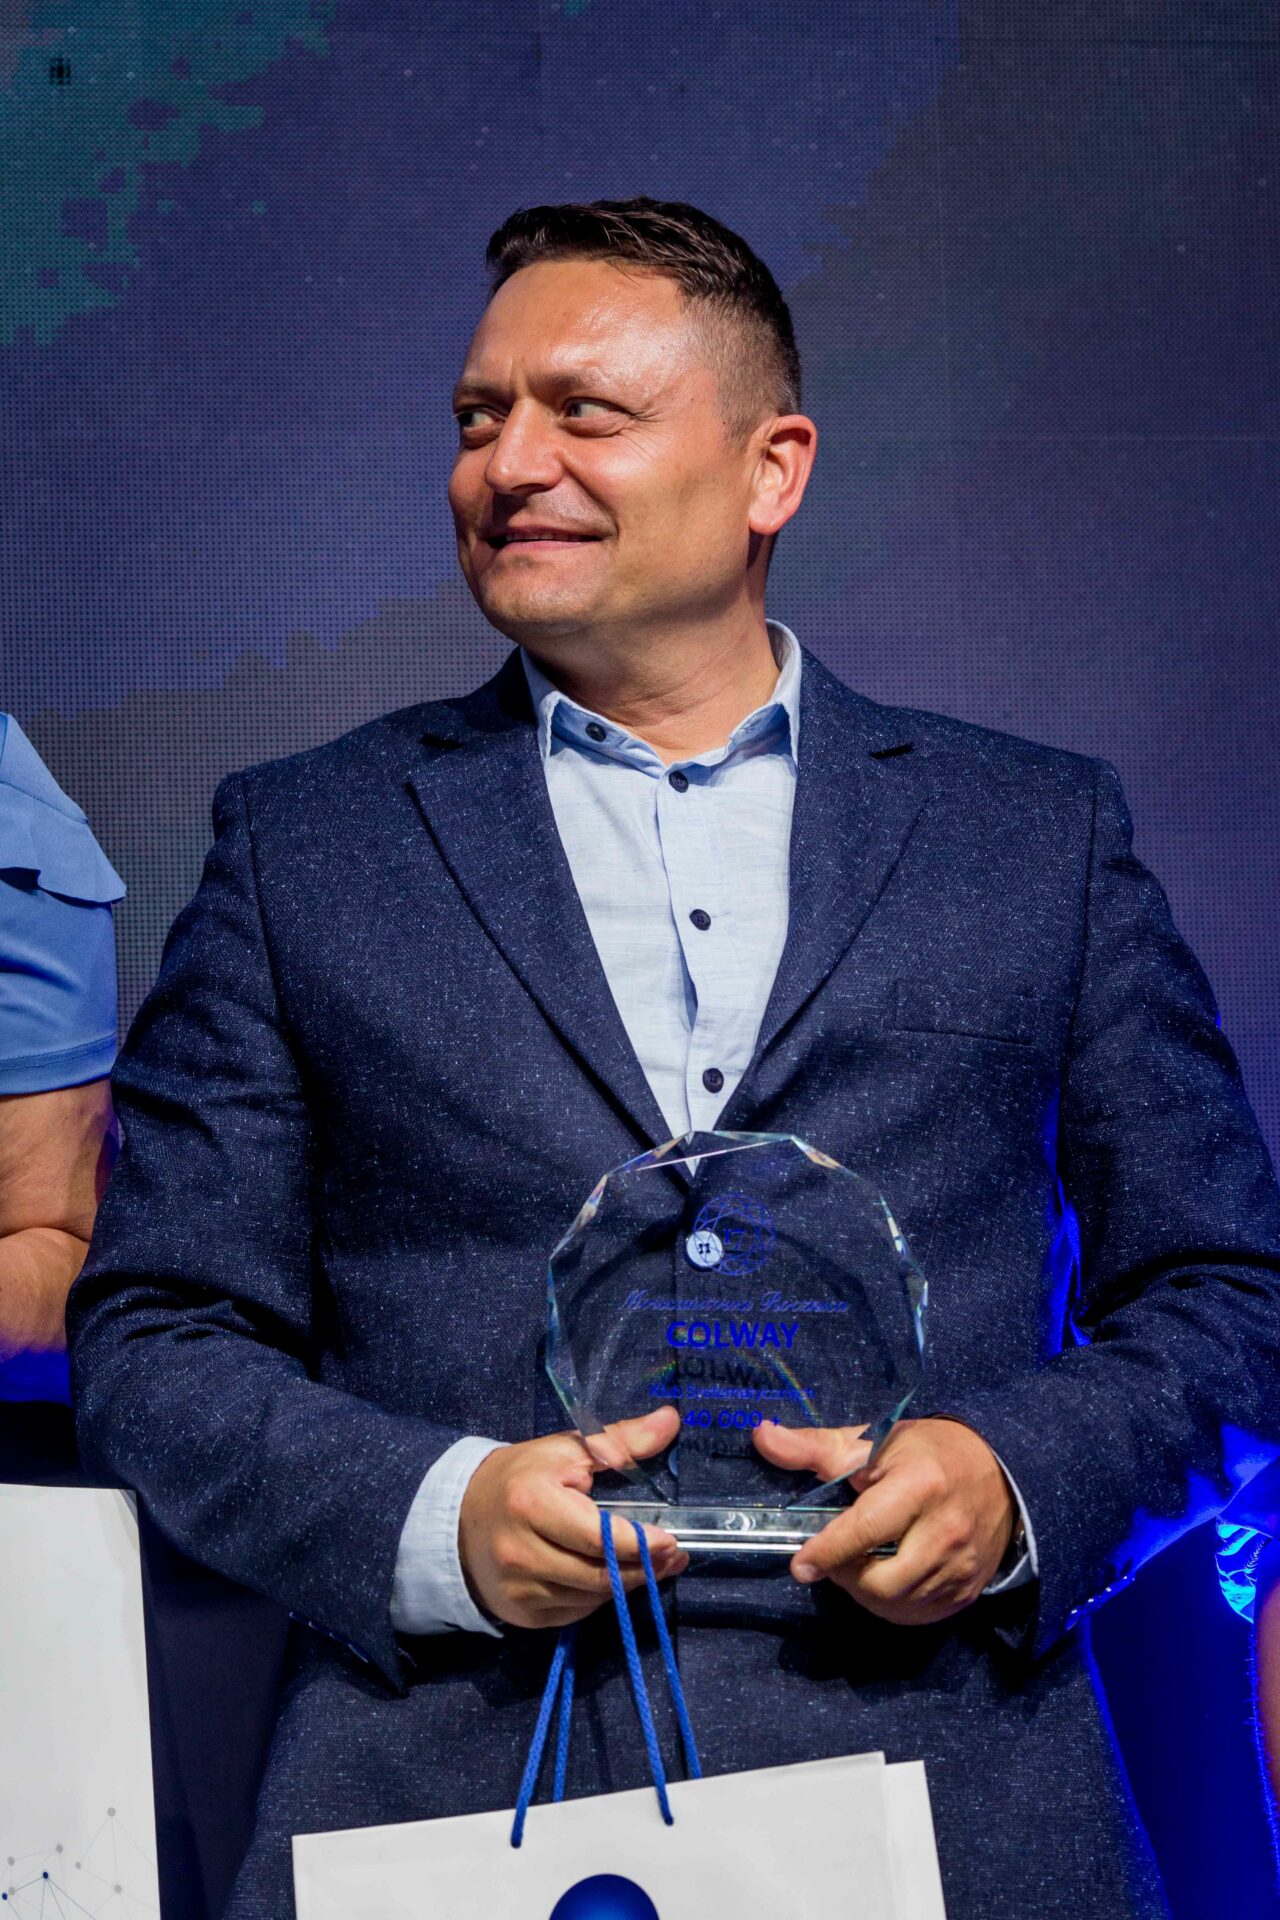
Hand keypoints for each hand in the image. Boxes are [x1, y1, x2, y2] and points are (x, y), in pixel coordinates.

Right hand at [458, 1407, 687, 1629]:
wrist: (461, 1517)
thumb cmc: (521, 1477)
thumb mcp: (566, 1450)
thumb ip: (620, 1440)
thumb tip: (669, 1421)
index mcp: (532, 1504)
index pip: (596, 1537)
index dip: (638, 1543)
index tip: (671, 1541)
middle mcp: (521, 1553)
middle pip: (599, 1576)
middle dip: (645, 1568)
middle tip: (673, 1556)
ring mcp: (519, 1590)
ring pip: (592, 1599)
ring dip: (628, 1584)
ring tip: (653, 1564)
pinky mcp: (522, 1614)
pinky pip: (575, 1612)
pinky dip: (599, 1597)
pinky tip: (611, 1576)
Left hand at [753, 1416, 1015, 1625]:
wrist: (999, 1470)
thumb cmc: (925, 1452)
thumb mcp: (873, 1441)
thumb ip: (814, 1447)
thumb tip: (763, 1437)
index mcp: (920, 1485)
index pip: (866, 1530)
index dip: (828, 1551)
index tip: (801, 1565)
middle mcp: (946, 1530)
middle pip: (881, 1581)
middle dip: (845, 1574)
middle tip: (833, 1557)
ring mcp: (961, 1565)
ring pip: (897, 1604)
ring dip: (865, 1591)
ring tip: (857, 1563)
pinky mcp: (969, 1589)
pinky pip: (918, 1614)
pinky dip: (891, 1605)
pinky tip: (883, 1579)